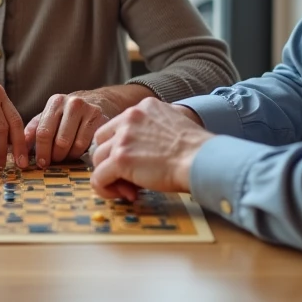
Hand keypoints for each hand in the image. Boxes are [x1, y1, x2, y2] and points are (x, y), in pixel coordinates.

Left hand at [25, 84, 154, 167]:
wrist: (98, 101)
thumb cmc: (68, 115)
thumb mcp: (50, 117)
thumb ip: (33, 130)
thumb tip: (18, 148)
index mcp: (55, 102)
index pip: (43, 131)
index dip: (40, 151)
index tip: (40, 164)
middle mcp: (72, 103)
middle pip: (59, 141)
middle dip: (54, 157)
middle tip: (52, 163)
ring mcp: (88, 110)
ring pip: (74, 145)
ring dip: (67, 156)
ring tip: (65, 156)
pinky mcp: (101, 119)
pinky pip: (87, 146)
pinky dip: (80, 154)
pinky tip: (77, 152)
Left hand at [88, 98, 210, 200]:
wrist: (202, 159)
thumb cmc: (197, 149)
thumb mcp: (175, 123)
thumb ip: (154, 129)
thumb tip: (142, 151)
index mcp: (144, 107)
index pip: (118, 126)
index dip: (121, 147)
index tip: (135, 163)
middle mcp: (130, 117)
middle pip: (103, 141)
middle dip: (110, 160)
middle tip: (127, 178)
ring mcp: (123, 137)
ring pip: (98, 159)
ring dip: (109, 176)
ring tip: (127, 189)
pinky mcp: (120, 158)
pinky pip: (99, 177)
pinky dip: (105, 188)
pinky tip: (121, 194)